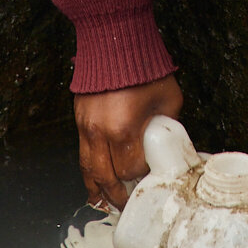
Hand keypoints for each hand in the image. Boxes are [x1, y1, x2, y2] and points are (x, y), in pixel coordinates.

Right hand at [74, 74, 184, 209]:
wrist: (115, 41)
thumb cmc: (144, 68)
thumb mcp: (168, 100)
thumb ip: (167, 128)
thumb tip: (168, 148)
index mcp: (124, 129)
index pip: (131, 169)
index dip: (141, 177)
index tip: (149, 180)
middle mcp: (100, 132)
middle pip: (106, 177)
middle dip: (117, 195)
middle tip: (126, 206)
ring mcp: (86, 127)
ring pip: (88, 169)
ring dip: (98, 190)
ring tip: (106, 204)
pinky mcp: (79, 120)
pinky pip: (81, 154)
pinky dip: (88, 172)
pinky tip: (93, 183)